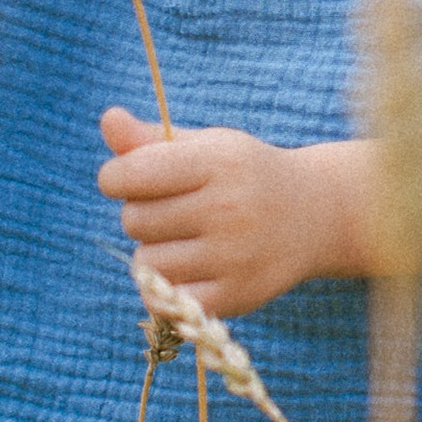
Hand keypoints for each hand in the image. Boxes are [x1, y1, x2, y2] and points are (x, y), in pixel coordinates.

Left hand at [95, 105, 359, 315]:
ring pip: (146, 263)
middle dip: (141, 214)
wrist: (313, 215)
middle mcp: (227, 208)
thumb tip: (108, 120)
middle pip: (134, 220)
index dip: (116, 177)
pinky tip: (184, 272)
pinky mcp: (236, 295)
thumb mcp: (205, 146)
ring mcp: (233, 256)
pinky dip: (165, 291)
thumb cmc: (243, 174)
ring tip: (184, 241)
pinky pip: (167, 302)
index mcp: (217, 162)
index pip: (130, 174)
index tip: (129, 178)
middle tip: (172, 211)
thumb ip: (149, 140)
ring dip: (154, 254)